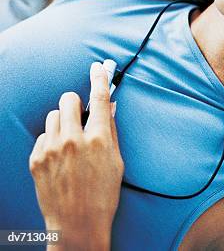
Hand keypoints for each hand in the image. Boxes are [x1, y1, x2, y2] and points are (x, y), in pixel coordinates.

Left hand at [29, 62, 123, 250]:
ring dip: (63, 122)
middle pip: (68, 99)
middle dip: (75, 103)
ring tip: (69, 141)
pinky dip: (51, 141)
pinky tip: (59, 158)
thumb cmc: (102, 195)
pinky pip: (43, 136)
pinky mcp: (36, 160)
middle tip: (80, 115)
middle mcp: (73, 141)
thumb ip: (111, 129)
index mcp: (98, 139)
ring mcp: (52, 150)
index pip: (99, 98)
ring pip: (54, 115)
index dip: (99, 78)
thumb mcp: (116, 160)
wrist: (77, 227)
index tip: (98, 67)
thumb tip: (109, 105)